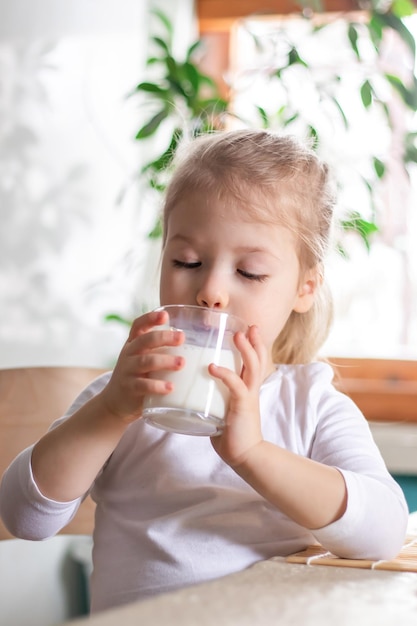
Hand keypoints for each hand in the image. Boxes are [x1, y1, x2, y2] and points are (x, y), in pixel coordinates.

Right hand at [99, 310, 184, 423]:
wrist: (116, 401)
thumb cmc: (139, 375)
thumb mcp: (144, 358)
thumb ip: (161, 350)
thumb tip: (196, 344)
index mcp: (134, 343)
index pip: (139, 325)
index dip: (150, 318)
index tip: (165, 315)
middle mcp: (129, 354)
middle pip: (145, 341)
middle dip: (164, 337)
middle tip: (182, 338)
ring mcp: (128, 371)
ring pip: (145, 362)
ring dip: (165, 361)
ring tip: (182, 363)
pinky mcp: (129, 388)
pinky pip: (143, 385)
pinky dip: (157, 386)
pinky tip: (171, 387)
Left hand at [209, 325, 269, 466]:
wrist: (244, 455)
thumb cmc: (231, 434)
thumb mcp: (223, 409)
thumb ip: (214, 397)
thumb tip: (193, 388)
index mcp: (248, 389)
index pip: (255, 362)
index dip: (254, 345)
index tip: (248, 330)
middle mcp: (251, 390)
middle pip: (258, 360)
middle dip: (254, 342)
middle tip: (248, 327)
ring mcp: (248, 397)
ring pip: (252, 368)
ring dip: (245, 350)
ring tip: (236, 336)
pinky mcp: (241, 407)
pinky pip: (236, 386)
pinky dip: (225, 374)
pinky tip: (212, 366)